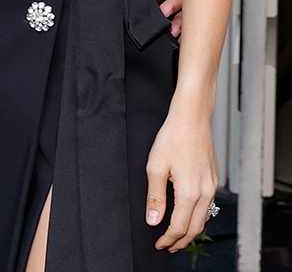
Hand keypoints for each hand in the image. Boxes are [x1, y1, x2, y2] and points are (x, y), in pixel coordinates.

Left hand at [145, 107, 217, 251]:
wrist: (192, 120)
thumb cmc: (172, 139)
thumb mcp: (155, 167)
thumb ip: (155, 197)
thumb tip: (152, 221)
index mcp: (189, 192)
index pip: (179, 226)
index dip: (168, 239)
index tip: (158, 245)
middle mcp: (205, 192)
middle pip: (195, 228)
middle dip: (181, 241)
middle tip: (167, 247)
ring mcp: (212, 187)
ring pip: (204, 219)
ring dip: (190, 231)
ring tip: (176, 237)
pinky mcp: (214, 180)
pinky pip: (208, 207)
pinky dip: (198, 218)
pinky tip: (188, 216)